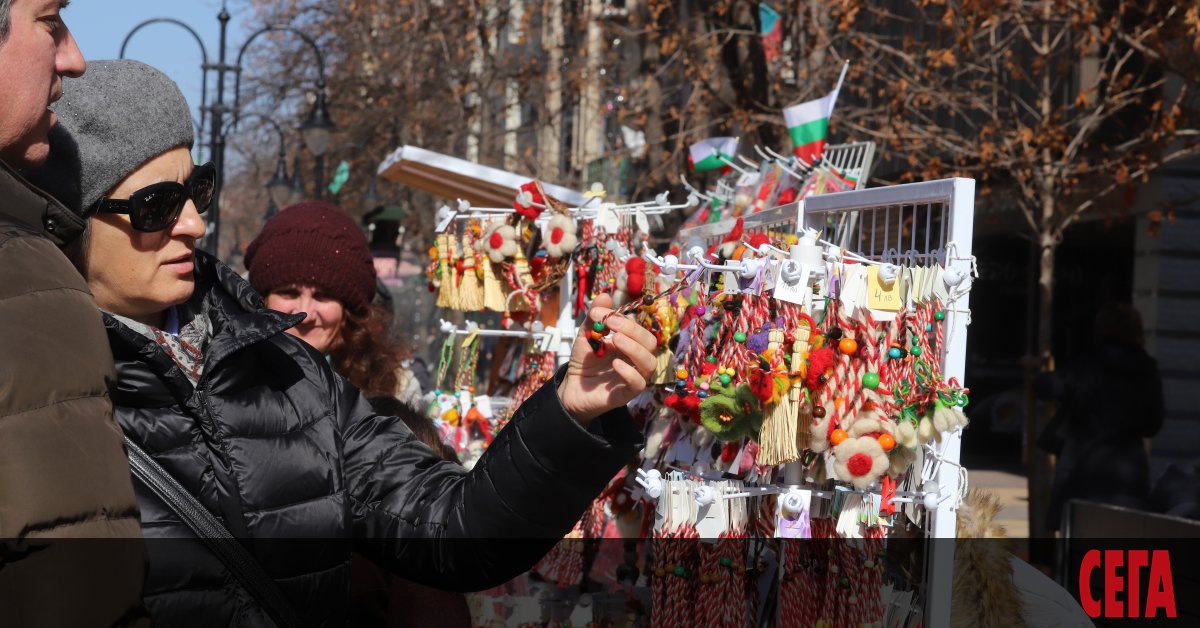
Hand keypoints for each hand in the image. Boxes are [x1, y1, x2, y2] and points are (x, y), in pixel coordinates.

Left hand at [558, 293, 658, 424]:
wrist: (572, 387)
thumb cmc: (584, 361)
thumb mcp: (587, 336)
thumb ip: (595, 318)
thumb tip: (604, 295)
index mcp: (631, 343)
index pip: (637, 328)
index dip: (623, 318)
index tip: (601, 313)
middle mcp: (637, 359)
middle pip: (650, 343)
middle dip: (633, 330)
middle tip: (611, 324)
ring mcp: (635, 376)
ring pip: (650, 363)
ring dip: (635, 349)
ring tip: (615, 340)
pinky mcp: (628, 394)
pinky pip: (638, 383)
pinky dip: (630, 372)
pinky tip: (615, 364)